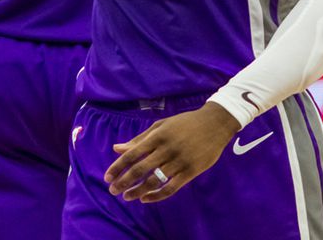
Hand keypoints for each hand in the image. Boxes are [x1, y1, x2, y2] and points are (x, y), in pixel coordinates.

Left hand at [104, 102, 239, 202]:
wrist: (215, 124)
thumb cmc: (185, 123)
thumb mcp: (161, 126)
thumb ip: (139, 139)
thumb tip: (117, 148)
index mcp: (158, 136)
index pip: (132, 154)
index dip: (118, 166)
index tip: (107, 177)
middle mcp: (166, 149)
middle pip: (140, 169)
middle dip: (124, 181)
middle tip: (113, 190)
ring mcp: (179, 161)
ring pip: (154, 180)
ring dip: (137, 191)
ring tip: (127, 197)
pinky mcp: (190, 171)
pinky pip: (171, 187)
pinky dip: (156, 195)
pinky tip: (146, 198)